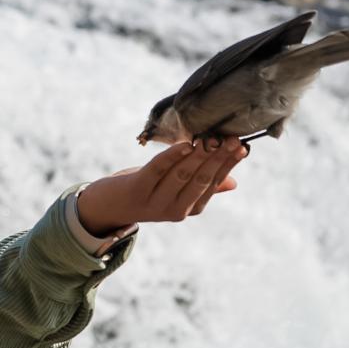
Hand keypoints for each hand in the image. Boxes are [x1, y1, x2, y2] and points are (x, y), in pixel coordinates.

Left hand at [76, 137, 246, 235]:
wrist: (106, 206)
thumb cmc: (145, 191)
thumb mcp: (174, 190)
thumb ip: (201, 187)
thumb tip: (232, 182)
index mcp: (189, 208)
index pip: (213, 184)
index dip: (228, 165)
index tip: (242, 146)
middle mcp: (175, 209)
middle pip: (202, 179)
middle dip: (218, 157)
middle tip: (232, 138)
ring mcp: (155, 201)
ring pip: (182, 174)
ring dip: (199, 155)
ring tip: (212, 138)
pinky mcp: (136, 189)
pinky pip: (157, 170)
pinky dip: (172, 156)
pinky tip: (185, 144)